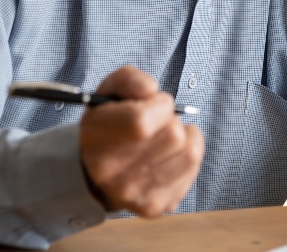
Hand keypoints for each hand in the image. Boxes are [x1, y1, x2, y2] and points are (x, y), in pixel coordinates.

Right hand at [79, 66, 204, 215]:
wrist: (93, 171)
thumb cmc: (107, 124)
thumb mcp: (109, 92)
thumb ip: (130, 80)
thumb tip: (151, 90)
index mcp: (97, 140)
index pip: (141, 122)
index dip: (159, 106)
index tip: (154, 104)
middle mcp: (113, 173)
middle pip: (173, 136)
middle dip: (172, 121)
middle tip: (158, 123)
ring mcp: (135, 193)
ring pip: (189, 153)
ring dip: (184, 138)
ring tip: (165, 137)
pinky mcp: (155, 206)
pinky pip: (193, 171)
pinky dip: (188, 156)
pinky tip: (170, 154)